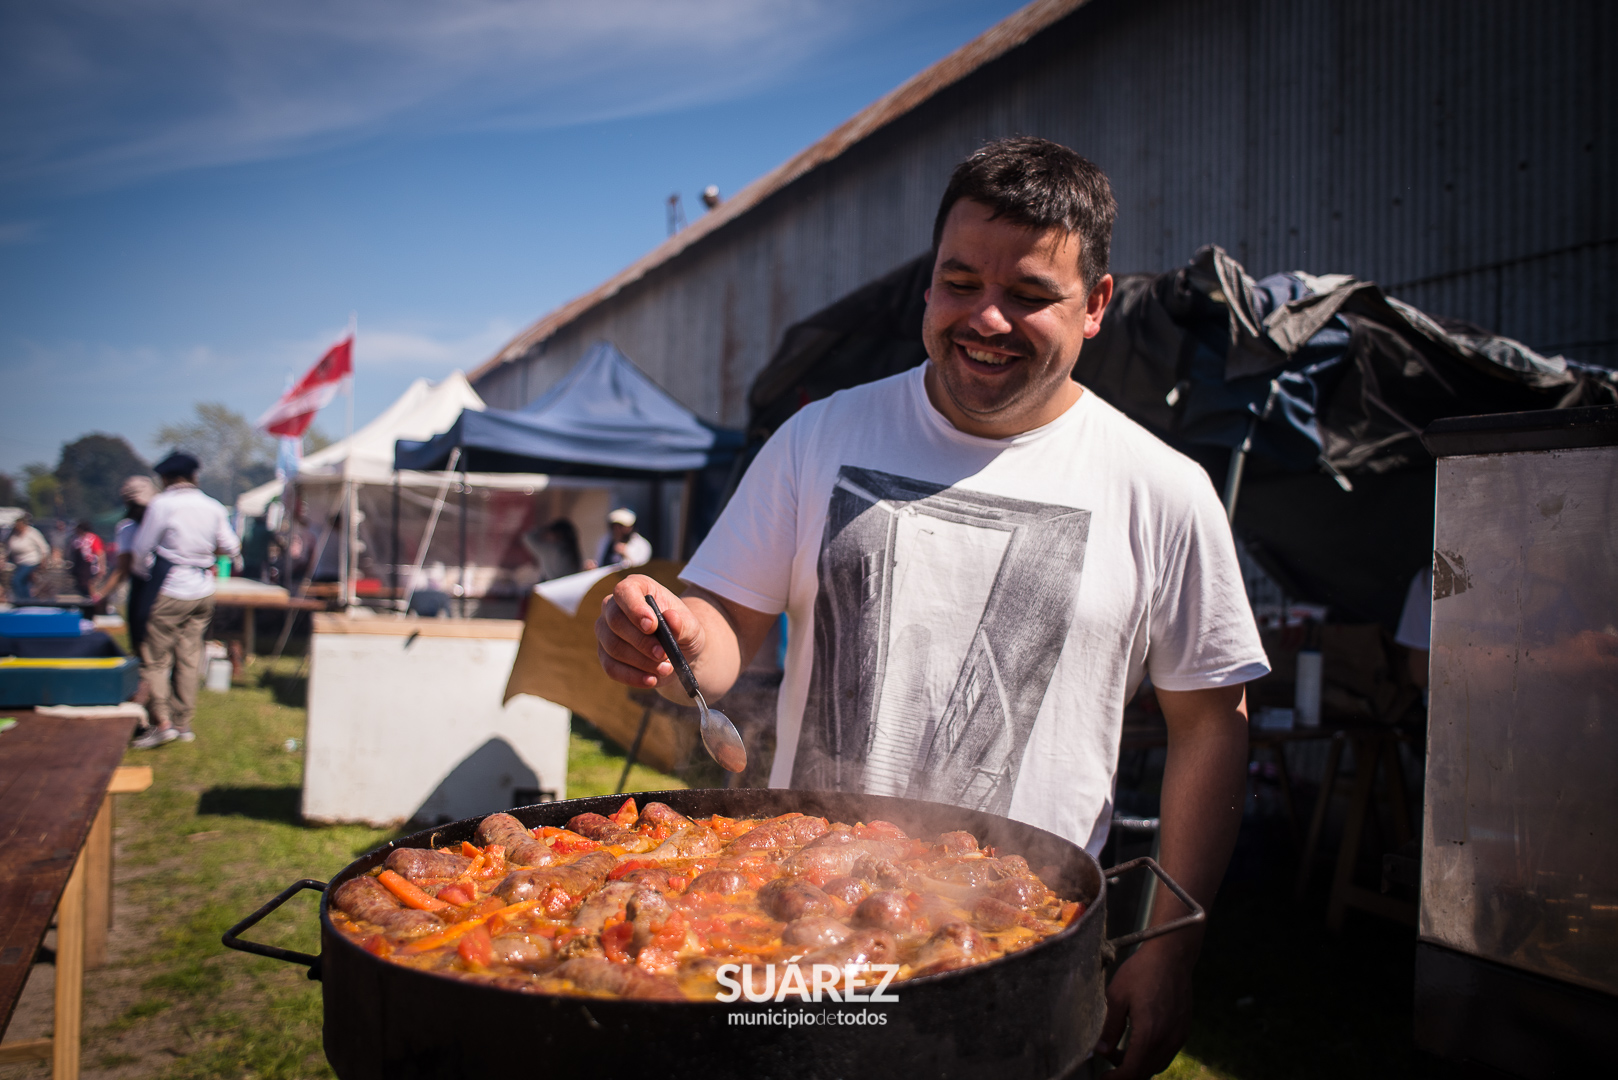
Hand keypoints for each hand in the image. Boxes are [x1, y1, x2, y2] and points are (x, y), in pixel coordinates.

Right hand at [595, 574, 703, 690]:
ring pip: (613, 646)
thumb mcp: (692, 626)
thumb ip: (683, 622)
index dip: (634, 608)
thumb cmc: (682, 630)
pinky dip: (632, 676)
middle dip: (641, 641)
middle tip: (663, 654)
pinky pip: (611, 667)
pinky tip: (650, 680)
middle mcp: (614, 606)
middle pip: (615, 621)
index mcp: (636, 588)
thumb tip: (671, 618)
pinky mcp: (605, 654)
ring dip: (640, 661)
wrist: (678, 651)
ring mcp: (606, 631)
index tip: (652, 626)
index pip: (624, 592)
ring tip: (665, 668)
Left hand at [1094, 941, 1193, 1078]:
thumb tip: (1100, 1051)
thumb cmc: (1142, 971)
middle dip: (1124, 1074)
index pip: (1132, 1072)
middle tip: (1107, 1065)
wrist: (1172, 955)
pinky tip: (1137, 1042)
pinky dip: (1150, 1056)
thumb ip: (1109, 1027)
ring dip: (1137, 1065)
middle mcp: (1168, 1040)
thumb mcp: (1117, 996)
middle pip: (1145, 1073)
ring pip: (1156, 1065)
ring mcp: (1179, 1036)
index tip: (1103, 1079)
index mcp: (1150, 1034)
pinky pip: (1166, 1054)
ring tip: (1118, 1052)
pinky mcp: (1183, 1030)